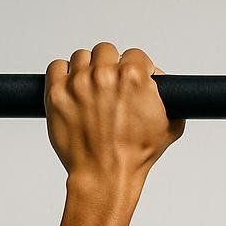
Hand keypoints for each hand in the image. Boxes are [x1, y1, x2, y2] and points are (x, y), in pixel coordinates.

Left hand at [44, 42, 184, 181]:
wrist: (105, 174)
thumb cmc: (136, 155)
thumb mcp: (170, 126)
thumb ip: (168, 98)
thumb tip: (161, 83)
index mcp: (133, 78)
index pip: (135, 54)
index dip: (137, 67)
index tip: (132, 78)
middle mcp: (104, 75)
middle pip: (106, 50)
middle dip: (111, 65)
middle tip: (111, 85)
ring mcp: (77, 82)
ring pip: (81, 57)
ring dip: (87, 69)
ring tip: (91, 89)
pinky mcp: (56, 92)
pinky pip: (57, 67)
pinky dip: (64, 76)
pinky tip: (73, 90)